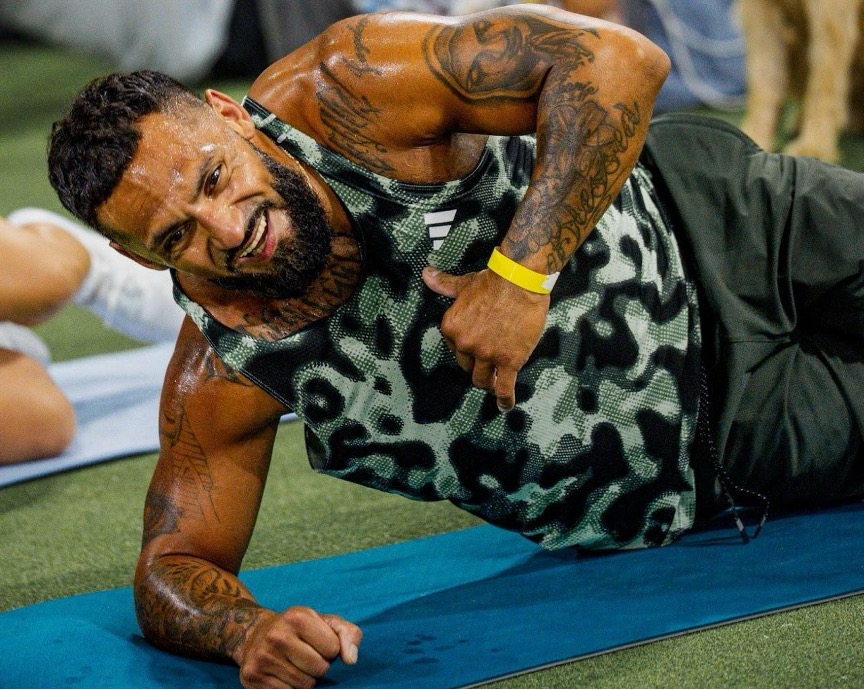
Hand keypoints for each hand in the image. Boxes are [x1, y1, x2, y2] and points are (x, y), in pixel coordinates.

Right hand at [236, 606, 361, 687]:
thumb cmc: (299, 629)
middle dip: (319, 665)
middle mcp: (277, 635)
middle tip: (306, 655)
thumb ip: (348, 634)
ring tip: (295, 664)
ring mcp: (262, 657)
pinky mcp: (252, 677)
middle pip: (320, 669)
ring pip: (305, 684)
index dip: (330, 649)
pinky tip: (282, 674)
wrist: (255, 634)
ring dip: (306, 678)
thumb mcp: (325, 622)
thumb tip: (351, 659)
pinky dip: (290, 688)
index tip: (317, 643)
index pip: (333, 649)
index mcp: (297, 616)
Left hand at [422, 265, 549, 411]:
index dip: (466, 349)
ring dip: (487, 382)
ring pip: (482, 380)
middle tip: (487, 363)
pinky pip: (504, 387)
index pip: (454, 348)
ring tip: (494, 384)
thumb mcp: (464, 284)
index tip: (475, 348)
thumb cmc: (493, 281)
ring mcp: (486, 354)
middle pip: (467, 365)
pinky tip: (505, 405)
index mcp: (451, 327)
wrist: (519, 281)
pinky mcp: (509, 361)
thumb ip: (444, 284)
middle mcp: (465, 344)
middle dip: (476, 365)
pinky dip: (504, 399)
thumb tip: (427, 274)